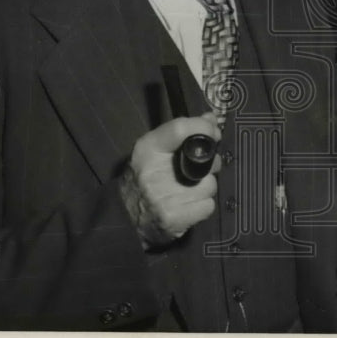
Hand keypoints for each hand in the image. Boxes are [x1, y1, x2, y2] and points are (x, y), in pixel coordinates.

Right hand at [119, 113, 221, 249]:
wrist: (123, 217)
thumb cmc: (143, 177)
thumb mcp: (154, 149)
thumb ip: (181, 132)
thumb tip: (211, 118)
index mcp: (147, 150)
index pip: (180, 128)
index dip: (203, 127)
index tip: (213, 132)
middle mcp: (153, 173)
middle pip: (205, 160)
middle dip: (209, 164)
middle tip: (197, 169)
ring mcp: (163, 198)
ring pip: (210, 185)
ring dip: (205, 188)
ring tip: (188, 190)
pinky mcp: (173, 219)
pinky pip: (208, 205)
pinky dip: (202, 206)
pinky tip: (188, 205)